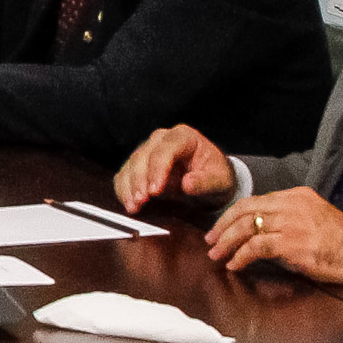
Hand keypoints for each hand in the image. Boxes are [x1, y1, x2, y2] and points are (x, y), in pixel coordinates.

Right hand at [113, 124, 235, 211]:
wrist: (209, 181)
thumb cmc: (215, 177)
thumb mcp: (219, 181)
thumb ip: (205, 182)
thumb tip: (188, 183)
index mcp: (184, 136)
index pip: (165, 150)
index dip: (157, 170)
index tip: (155, 191)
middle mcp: (162, 139)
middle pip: (142, 156)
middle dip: (139, 180)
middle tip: (141, 200)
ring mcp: (147, 150)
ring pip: (130, 165)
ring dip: (129, 187)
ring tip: (134, 206)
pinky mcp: (138, 165)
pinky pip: (124, 175)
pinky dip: (124, 190)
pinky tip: (129, 203)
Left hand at [207, 187, 342, 285]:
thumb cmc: (339, 242)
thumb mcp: (313, 217)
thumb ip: (287, 216)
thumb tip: (257, 230)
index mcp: (296, 195)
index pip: (254, 201)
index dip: (232, 215)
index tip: (220, 228)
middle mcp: (292, 205)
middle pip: (244, 211)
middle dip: (222, 227)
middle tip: (211, 241)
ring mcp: (291, 223)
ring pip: (246, 228)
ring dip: (227, 243)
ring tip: (217, 255)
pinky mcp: (292, 243)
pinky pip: (256, 247)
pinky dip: (241, 256)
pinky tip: (235, 264)